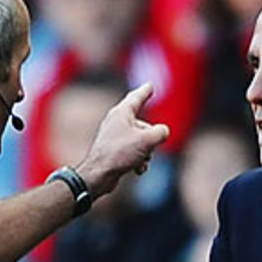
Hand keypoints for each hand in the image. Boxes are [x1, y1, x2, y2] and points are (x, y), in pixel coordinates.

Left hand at [76, 83, 170, 197]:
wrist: (99, 175)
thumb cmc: (119, 154)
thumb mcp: (147, 140)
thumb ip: (161, 132)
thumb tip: (162, 133)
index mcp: (122, 113)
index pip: (137, 97)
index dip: (145, 91)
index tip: (150, 86)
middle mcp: (116, 122)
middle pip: (143, 125)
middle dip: (151, 139)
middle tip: (148, 149)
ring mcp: (114, 137)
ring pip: (140, 141)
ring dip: (146, 153)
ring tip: (140, 160)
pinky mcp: (114, 152)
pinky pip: (133, 152)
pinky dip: (138, 160)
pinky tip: (136, 169)